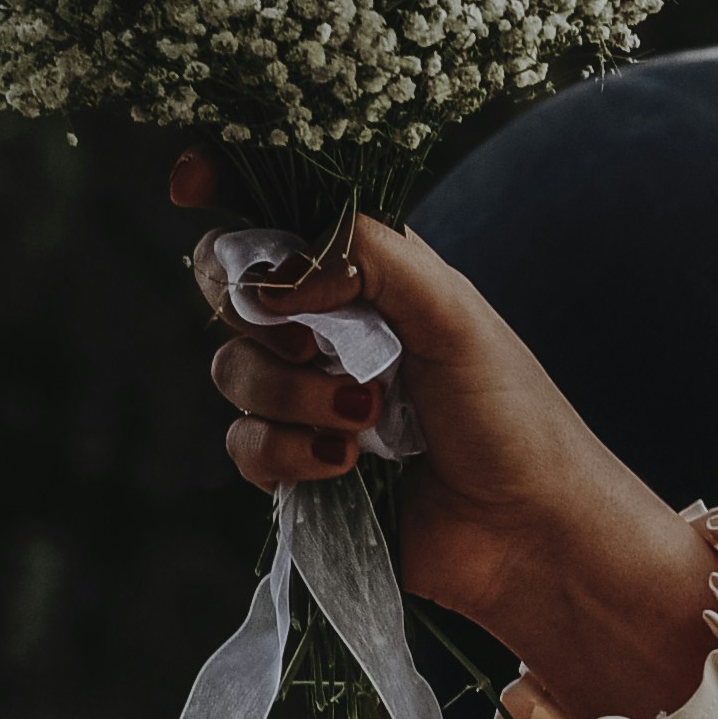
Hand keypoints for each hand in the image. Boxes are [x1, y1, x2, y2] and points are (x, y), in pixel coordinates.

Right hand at [197, 193, 704, 718]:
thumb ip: (369, 258)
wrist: (531, 531)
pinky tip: (346, 466)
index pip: (278, 216)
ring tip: (365, 419)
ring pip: (231, 371)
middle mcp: (331, 330)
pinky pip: (244, 446)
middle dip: (255, 314)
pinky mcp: (300, 467)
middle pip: (229, 291)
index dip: (222, 188)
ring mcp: (310, 399)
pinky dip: (287, 453)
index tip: (186, 187)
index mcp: (369, 276)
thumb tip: (273, 274)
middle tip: (314, 342)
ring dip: (290, 394)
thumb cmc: (512, 414)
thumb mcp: (453, 312)